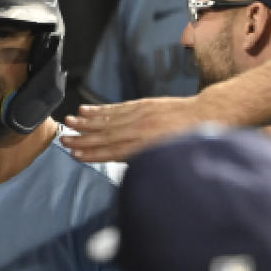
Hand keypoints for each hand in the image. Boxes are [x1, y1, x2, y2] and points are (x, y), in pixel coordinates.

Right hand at [63, 96, 203, 161]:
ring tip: (69, 121)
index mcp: (145, 145)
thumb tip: (126, 166)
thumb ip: (145, 160)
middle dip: (82, 138)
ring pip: (107, 120)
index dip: (91, 153)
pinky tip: (87, 110)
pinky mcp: (142, 104)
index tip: (74, 154)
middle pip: (104, 135)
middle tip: (64, 139)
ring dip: (86, 122)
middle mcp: (139, 129)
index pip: (112, 151)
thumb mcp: (170, 156)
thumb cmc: (191, 140)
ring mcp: (140, 115)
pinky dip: (101, 110)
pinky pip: (117, 108)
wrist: (207, 115)